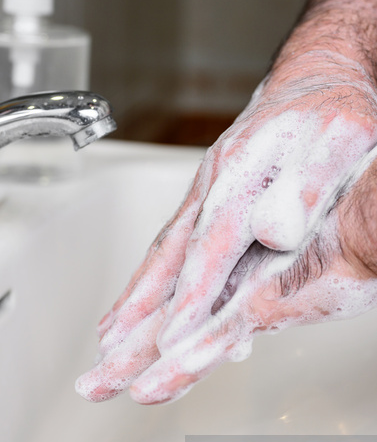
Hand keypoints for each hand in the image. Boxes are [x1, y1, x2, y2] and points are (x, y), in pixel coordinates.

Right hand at [75, 49, 376, 403]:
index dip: (191, 298)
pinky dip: (153, 284)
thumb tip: (274, 229)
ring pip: (163, 258)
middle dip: (136, 315)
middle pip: (168, 260)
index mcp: (240, 176)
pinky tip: (143, 306)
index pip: (210, 249)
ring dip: (133, 304)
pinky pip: (175, 250)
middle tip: (106, 360)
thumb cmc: (329, 111)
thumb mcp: (336, 140)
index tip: (171, 342)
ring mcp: (207, 197)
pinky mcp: (209, 202)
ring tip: (108, 344)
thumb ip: (307, 184)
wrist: (316, 82)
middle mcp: (213, 189)